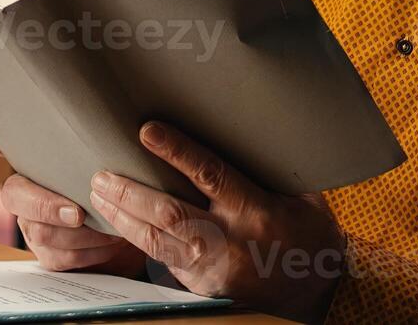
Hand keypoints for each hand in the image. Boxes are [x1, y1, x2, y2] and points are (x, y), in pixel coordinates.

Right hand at [0, 117, 142, 275]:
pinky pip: (61, 258)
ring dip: (81, 233)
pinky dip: (90, 251)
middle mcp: (24, 195)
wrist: (131, 228)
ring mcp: (32, 226)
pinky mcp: (49, 256)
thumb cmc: (111, 188)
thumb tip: (37, 104)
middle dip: (46, 206)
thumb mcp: (106, 161)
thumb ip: (90, 134)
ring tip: (112, 225)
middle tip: (78, 212)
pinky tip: (110, 241)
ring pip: (41, 233)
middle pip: (17, 198)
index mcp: (35, 165)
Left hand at [88, 122, 346, 322]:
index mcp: (257, 211)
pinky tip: (117, 222)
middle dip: (130, 192)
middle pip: (170, 213)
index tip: (146, 131)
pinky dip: (135, 240)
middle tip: (100, 172)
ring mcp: (212, 269)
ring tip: (99, 193)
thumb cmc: (310, 234)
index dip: (176, 151)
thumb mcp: (303, 196)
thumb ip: (268, 168)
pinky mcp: (201, 287)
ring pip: (156, 242)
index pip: (210, 176)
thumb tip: (238, 125)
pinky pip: (161, 260)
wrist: (319, 293)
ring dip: (123, 217)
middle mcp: (231, 242)